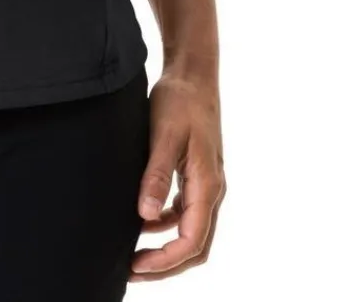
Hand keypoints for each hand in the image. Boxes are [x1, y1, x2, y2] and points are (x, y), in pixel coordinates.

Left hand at [130, 66, 226, 280]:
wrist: (193, 74)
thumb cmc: (180, 100)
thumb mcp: (163, 135)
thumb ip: (156, 175)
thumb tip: (145, 216)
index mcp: (207, 185)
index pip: (192, 240)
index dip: (165, 261)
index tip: (136, 266)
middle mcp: (211, 190)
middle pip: (195, 245)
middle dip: (166, 264)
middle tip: (132, 270)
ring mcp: (205, 183)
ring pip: (190, 230)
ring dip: (165, 247)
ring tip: (133, 253)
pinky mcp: (195, 175)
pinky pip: (184, 211)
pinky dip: (165, 224)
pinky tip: (142, 221)